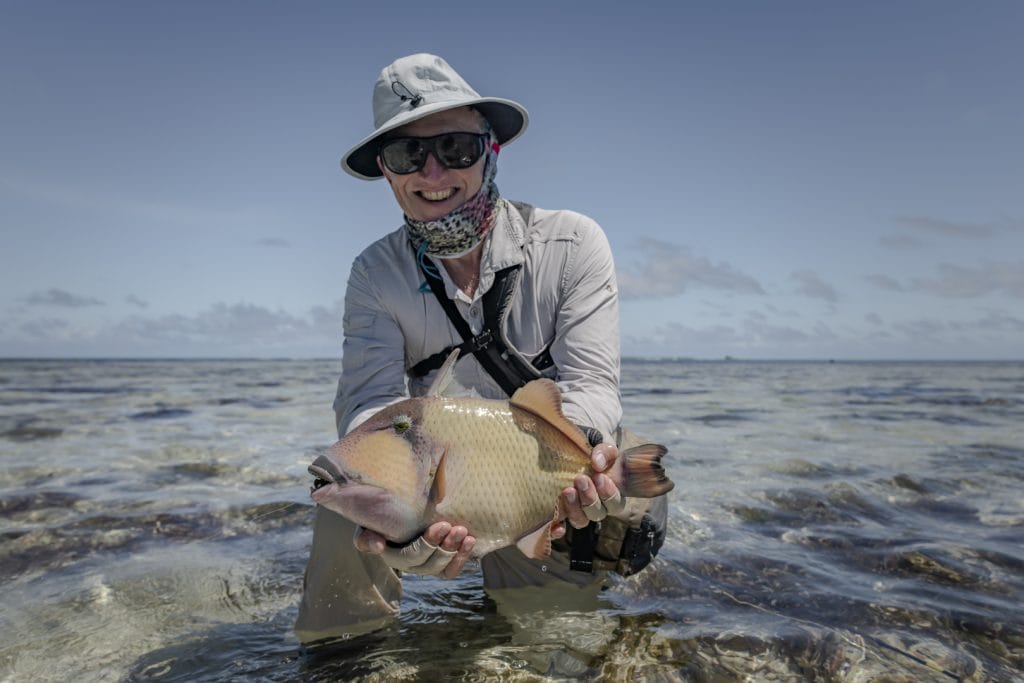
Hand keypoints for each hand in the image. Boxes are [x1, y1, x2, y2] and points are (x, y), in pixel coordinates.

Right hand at [354, 522, 475, 578]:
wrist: (392, 511)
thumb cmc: (379, 516)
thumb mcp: (367, 524)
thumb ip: (366, 536)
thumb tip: (377, 546)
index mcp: (393, 556)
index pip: (412, 556)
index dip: (429, 544)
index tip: (442, 525)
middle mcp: (411, 565)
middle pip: (430, 564)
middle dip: (446, 547)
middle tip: (457, 528)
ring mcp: (427, 564)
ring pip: (443, 568)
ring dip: (456, 553)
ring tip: (466, 535)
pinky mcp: (440, 561)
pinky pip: (452, 569)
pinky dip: (462, 557)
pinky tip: (470, 541)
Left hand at [560, 442, 625, 528]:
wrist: (570, 448)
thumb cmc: (591, 448)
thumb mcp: (602, 444)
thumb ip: (604, 451)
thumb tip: (597, 464)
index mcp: (610, 493)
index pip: (615, 504)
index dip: (609, 494)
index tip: (599, 476)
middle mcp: (596, 506)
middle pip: (597, 514)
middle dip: (590, 498)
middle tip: (580, 480)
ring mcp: (577, 510)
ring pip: (580, 520)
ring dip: (575, 508)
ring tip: (567, 491)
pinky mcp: (560, 511)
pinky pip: (560, 527)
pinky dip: (559, 528)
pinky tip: (557, 524)